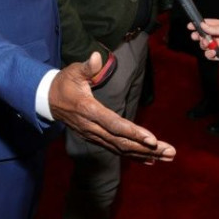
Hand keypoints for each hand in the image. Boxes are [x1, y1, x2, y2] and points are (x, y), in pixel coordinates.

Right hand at [49, 52, 175, 162]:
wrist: (47, 100)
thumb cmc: (64, 83)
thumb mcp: (73, 72)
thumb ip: (86, 67)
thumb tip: (96, 57)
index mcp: (88, 110)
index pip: (113, 124)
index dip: (133, 133)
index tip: (152, 139)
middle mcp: (91, 127)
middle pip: (122, 142)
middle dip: (147, 148)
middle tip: (170, 151)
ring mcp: (93, 135)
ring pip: (121, 149)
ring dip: (145, 154)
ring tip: (167, 156)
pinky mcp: (95, 138)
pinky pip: (116, 150)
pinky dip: (134, 156)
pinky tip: (151, 160)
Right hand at [188, 19, 218, 61]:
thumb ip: (216, 28)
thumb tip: (203, 25)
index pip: (206, 24)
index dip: (197, 25)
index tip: (190, 26)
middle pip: (203, 36)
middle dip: (198, 36)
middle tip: (197, 37)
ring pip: (205, 46)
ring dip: (203, 46)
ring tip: (208, 45)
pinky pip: (211, 56)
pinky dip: (209, 55)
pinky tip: (213, 53)